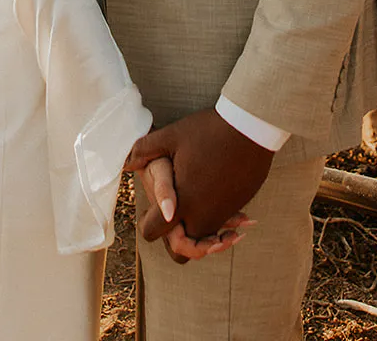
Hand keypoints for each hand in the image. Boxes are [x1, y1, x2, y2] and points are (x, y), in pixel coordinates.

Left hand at [126, 109, 272, 248]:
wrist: (251, 128)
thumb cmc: (209, 131)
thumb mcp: (172, 136)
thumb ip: (145, 150)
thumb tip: (126, 162)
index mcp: (182, 202)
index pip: (153, 232)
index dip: (148, 222)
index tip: (152, 207)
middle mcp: (203, 216)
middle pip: (181, 248)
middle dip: (175, 236)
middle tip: (173, 210)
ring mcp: (223, 215)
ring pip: (203, 238)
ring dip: (198, 229)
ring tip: (193, 199)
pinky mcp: (237, 208)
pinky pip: (221, 225)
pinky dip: (217, 219)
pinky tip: (213, 192)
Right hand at [135, 153, 251, 263]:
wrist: (170, 139)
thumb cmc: (162, 153)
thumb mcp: (161, 167)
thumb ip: (163, 189)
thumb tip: (170, 214)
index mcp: (165, 217)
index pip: (179, 245)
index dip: (196, 247)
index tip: (216, 241)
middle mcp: (178, 219)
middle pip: (197, 245)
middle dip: (215, 244)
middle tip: (235, 236)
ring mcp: (191, 212)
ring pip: (210, 232)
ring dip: (227, 231)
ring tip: (246, 221)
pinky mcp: (203, 201)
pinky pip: (218, 217)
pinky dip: (232, 218)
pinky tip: (248, 215)